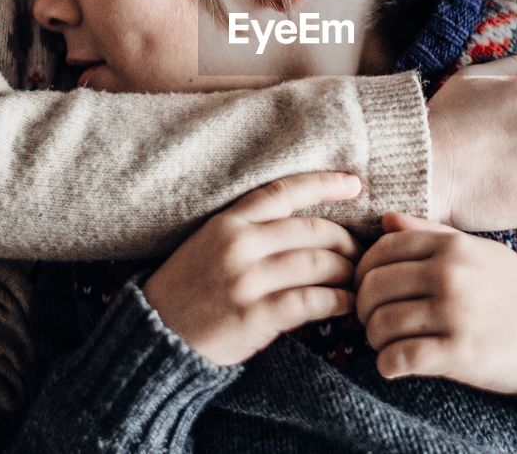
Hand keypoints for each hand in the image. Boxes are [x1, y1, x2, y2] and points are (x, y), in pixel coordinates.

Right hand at [143, 171, 362, 365]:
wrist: (156, 334)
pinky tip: (345, 305)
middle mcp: (239, 245)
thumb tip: (309, 227)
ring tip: (356, 280)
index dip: (324, 184)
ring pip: (317, 264)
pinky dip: (336, 301)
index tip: (354, 184)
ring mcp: (246, 280)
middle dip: (345, 242)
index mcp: (229, 222)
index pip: (285, 191)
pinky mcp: (254, 316)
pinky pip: (310, 301)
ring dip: (346, 272)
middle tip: (360, 254)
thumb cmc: (190, 288)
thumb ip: (252, 230)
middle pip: (313, 231)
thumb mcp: (210, 243)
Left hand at [355, 212, 516, 396]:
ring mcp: (455, 313)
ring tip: (384, 344)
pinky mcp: (460, 353)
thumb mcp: (478, 252)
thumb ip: (432, 234)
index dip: (363, 272)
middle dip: (363, 308)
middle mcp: (450, 274)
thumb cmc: (514, 292)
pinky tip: (394, 365)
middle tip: (371, 322)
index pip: (382, 250)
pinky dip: (387, 365)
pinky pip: (399, 357)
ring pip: (381, 324)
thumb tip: (386, 221)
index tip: (367, 290)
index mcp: (452, 246)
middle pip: (374, 287)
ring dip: (373, 339)